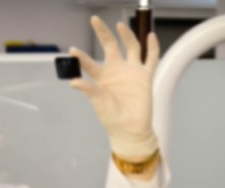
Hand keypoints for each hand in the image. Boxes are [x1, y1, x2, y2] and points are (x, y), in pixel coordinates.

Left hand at [70, 16, 159, 159]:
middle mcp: (116, 70)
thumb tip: (73, 81)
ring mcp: (132, 71)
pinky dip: (153, 47)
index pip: (90, 63)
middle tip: (94, 20)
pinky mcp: (145, 76)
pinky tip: (151, 35)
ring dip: (127, 35)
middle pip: (110, 46)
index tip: (72, 50)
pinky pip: (151, 58)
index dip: (81, 56)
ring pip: (131, 47)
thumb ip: (88, 89)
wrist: (130, 129)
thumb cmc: (112, 117)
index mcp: (102, 77)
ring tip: (120, 25)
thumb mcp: (98, 102)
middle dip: (103, 33)